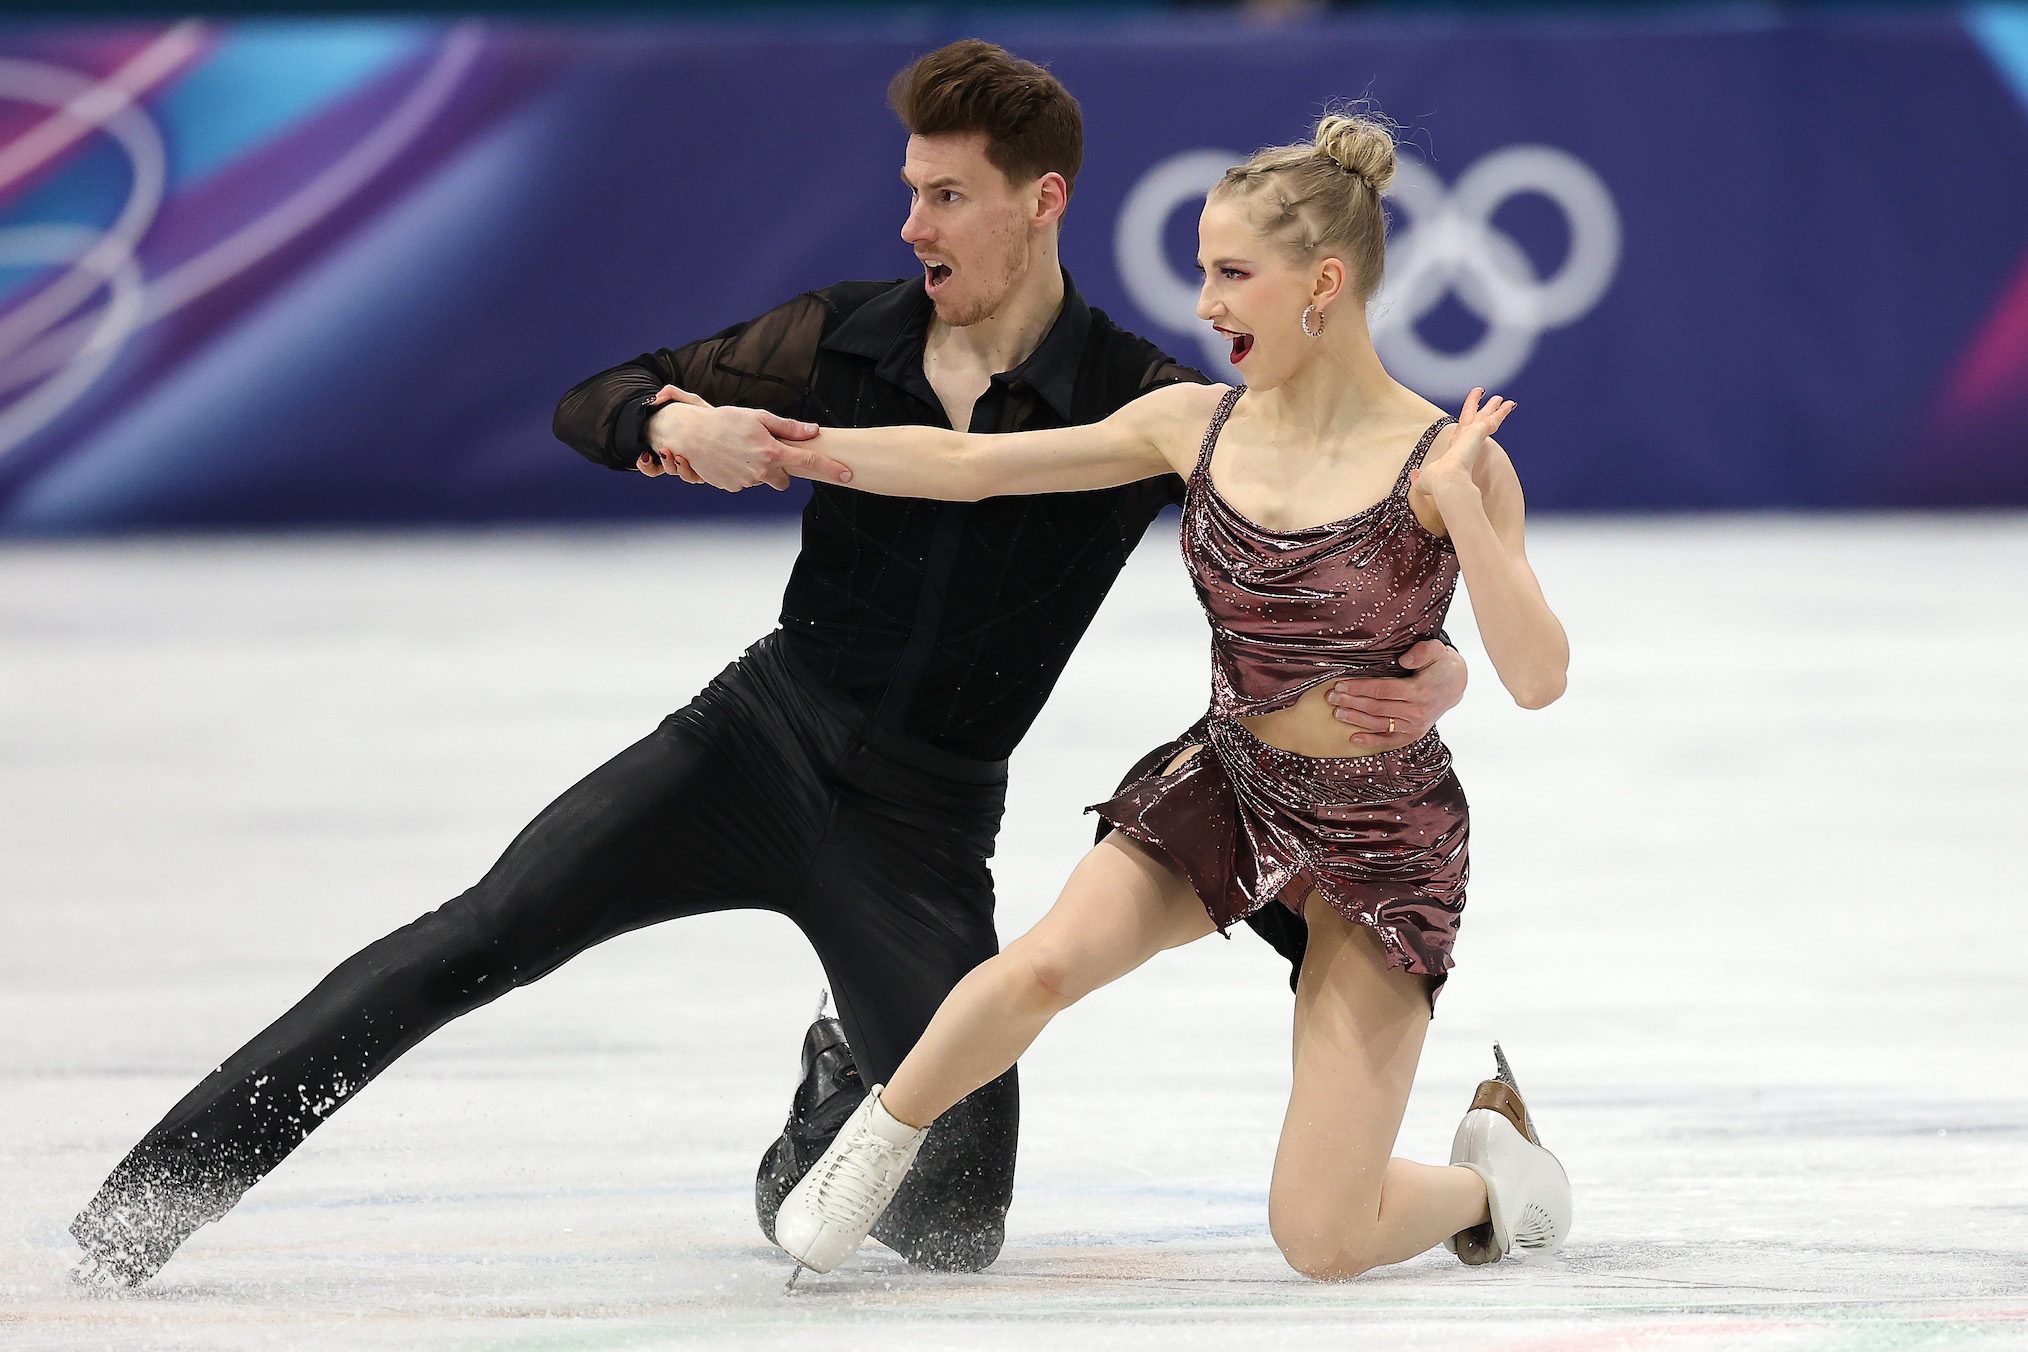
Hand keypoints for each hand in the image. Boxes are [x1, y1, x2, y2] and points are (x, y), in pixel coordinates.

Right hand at [633, 385, 845, 491]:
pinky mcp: (732, 487)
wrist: (689, 434)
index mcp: (772, 452)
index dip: (830, 468)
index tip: (847, 473)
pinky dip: (742, 473)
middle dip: (780, 469)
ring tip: (740, 450)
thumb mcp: (759, 418)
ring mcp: (746, 482)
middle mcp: (761, 472)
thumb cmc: (724, 421)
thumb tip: (814, 431)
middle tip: (765, 450)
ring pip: (763, 480)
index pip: (809, 463)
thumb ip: (788, 428)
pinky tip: (730, 459)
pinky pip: (746, 482)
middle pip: (785, 479)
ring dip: (758, 469)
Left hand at [1325, 640, 1467, 748]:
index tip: (1340, 685)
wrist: (1455, 685)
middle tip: (1331, 698)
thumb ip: (1422, 652)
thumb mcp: (1436, 650)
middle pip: (1376, 707)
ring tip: (1337, 713)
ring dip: (1356, 719)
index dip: (1359, 688)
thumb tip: (1403, 660)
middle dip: (1351, 702)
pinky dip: (1372, 741)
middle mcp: (1416, 711)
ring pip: (1379, 723)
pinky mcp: (1414, 734)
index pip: (1382, 690)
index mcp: (1418, 691)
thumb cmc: (1440, 665)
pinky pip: (1390, 739)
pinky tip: (1354, 739)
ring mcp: (1415, 725)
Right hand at [1409, 387, 1513, 504]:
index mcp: (1451, 450)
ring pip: (1483, 417)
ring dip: (1492, 407)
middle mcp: (1460, 439)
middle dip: (1476, 406)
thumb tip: (1413, 475)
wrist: (1446, 480)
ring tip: (1501, 399)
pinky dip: (1501, 413)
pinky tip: (1509, 406)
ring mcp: (1469, 435)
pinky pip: (1493, 420)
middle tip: (1482, 394)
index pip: (1460, 433)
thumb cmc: (1436, 482)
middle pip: (1470, 418)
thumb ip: (1419, 477)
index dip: (1465, 424)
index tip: (1469, 417)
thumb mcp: (1425, 480)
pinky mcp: (1478, 433)